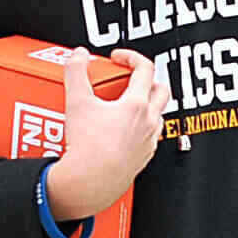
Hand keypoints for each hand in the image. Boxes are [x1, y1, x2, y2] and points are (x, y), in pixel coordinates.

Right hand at [46, 49, 166, 223]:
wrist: (90, 182)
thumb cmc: (88, 148)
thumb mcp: (77, 102)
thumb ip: (76, 72)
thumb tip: (79, 55)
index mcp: (137, 105)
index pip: (145, 69)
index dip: (131, 57)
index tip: (118, 58)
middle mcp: (149, 123)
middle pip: (161, 91)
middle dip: (148, 80)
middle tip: (130, 79)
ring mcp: (148, 142)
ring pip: (159, 116)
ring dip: (147, 106)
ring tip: (126, 105)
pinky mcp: (143, 159)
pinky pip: (150, 138)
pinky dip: (140, 129)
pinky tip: (123, 131)